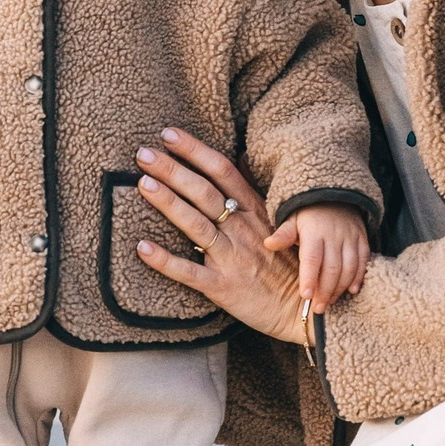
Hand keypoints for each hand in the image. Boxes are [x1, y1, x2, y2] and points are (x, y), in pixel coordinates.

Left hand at [133, 126, 308, 346]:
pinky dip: (165, 261)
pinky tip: (142, 248)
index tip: (169, 134)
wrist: (302, 311)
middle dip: (173, 170)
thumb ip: (250, 201)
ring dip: (168, 203)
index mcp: (255, 212)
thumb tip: (229, 167)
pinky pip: (190, 273)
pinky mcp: (223, 287)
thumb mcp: (277, 226)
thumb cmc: (287, 267)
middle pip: (204, 192)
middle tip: (143, 153)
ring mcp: (232, 258)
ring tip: (143, 184)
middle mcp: (242, 230)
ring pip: (196, 225)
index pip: (221, 171)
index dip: (194, 150)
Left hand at [266, 204, 368, 312]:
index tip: (305, 296)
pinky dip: (358, 277)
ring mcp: (350, 238)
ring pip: (349, 268)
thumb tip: (268, 244)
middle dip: (325, 291)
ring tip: (329, 302)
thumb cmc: (307, 215)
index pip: (312, 258)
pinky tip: (351, 291)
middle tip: (317, 308)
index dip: (310, 278)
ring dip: (340, 288)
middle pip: (332, 268)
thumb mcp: (292, 220)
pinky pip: (363, 261)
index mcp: (314, 231)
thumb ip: (283, 235)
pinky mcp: (362, 240)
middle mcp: (334, 235)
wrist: (333, 196)